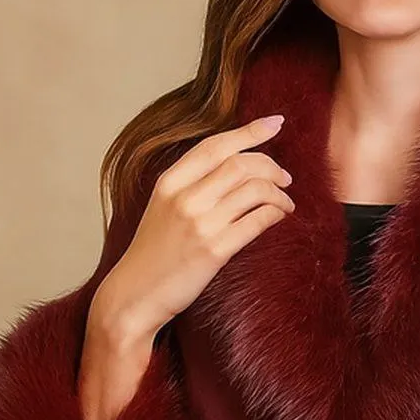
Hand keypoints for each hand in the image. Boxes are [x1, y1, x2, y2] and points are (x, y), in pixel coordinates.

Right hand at [78, 112, 295, 419]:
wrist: (134, 296)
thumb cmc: (152, 256)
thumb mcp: (162, 210)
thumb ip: (190, 187)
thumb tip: (231, 170)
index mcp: (169, 182)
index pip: (216, 145)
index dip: (250, 131)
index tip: (276, 123)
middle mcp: (184, 197)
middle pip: (240, 164)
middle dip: (271, 165)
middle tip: (285, 177)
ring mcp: (199, 224)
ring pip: (253, 190)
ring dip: (278, 191)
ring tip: (286, 201)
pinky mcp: (213, 251)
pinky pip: (256, 221)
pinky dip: (274, 213)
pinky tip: (280, 216)